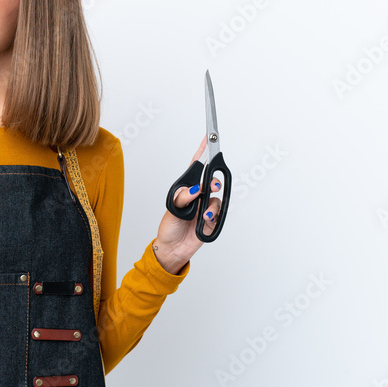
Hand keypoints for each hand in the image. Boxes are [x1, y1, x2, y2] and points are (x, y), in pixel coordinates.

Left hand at [153, 135, 224, 272]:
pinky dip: (212, 214)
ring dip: (210, 203)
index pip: (196, 167)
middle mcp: (198, 195)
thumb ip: (184, 197)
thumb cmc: (169, 227)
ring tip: (203, 211)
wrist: (173, 248)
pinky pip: (218, 210)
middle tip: (211, 185)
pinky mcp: (213, 218)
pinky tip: (205, 219)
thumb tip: (196, 190)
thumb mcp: (172, 209)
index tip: (208, 139)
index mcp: (186, 189)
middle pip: (210, 180)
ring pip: (216, 196)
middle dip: (213, 180)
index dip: (202, 152)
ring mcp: (206, 206)